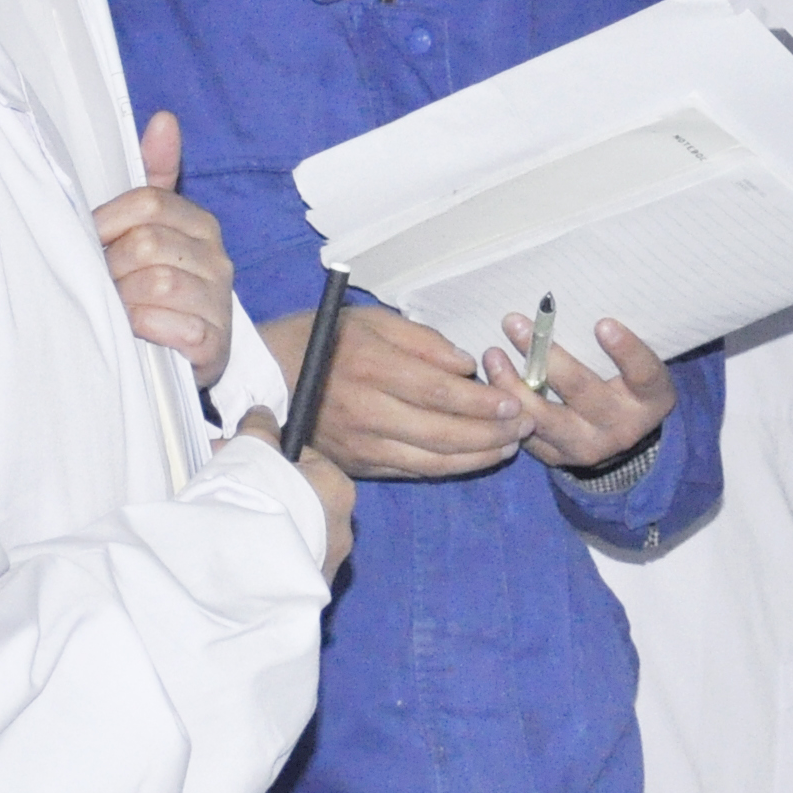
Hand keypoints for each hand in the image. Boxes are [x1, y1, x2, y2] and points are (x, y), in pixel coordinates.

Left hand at [96, 112, 234, 387]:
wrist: (190, 352)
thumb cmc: (160, 284)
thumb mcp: (153, 228)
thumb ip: (154, 174)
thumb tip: (164, 120)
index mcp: (199, 223)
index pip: (147, 203)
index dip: (107, 222)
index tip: (93, 242)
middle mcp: (217, 258)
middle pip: (146, 243)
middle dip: (113, 267)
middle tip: (103, 284)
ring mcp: (219, 301)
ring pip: (158, 284)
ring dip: (125, 300)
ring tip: (118, 309)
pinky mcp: (215, 344)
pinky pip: (176, 327)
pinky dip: (149, 329)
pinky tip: (140, 332)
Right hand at [233, 408, 355, 577]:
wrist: (246, 575)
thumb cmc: (254, 501)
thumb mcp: (252, 449)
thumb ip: (260, 428)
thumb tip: (263, 414)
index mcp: (338, 488)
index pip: (305, 462)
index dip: (269, 459)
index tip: (241, 464)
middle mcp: (344, 528)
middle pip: (300, 499)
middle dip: (268, 494)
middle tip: (229, 494)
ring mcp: (331, 566)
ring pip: (295, 535)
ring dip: (269, 529)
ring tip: (232, 531)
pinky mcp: (311, 595)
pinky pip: (289, 567)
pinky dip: (269, 561)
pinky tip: (242, 560)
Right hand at [258, 303, 528, 480]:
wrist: (266, 378)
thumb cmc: (322, 339)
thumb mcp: (371, 320)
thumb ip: (421, 340)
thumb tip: (465, 364)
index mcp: (372, 368)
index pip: (440, 392)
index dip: (482, 401)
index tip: (514, 400)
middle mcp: (368, 412)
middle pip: (443, 432)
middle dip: (492, 432)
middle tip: (526, 425)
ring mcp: (362, 445)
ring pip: (432, 460)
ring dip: (477, 456)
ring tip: (509, 445)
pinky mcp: (358, 465)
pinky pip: (412, 472)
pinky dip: (448, 468)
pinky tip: (473, 458)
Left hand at [484, 313, 678, 474]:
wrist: (621, 435)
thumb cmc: (626, 383)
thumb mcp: (635, 366)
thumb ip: (614, 342)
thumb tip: (564, 300)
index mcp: (650, 398)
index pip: (644, 373)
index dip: (626, 351)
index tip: (602, 323)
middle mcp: (622, 426)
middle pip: (583, 391)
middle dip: (546, 357)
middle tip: (515, 322)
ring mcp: (589, 446)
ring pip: (545, 418)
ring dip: (512, 385)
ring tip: (492, 355)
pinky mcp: (558, 457)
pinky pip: (525, 434)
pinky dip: (504, 409)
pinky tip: (488, 384)